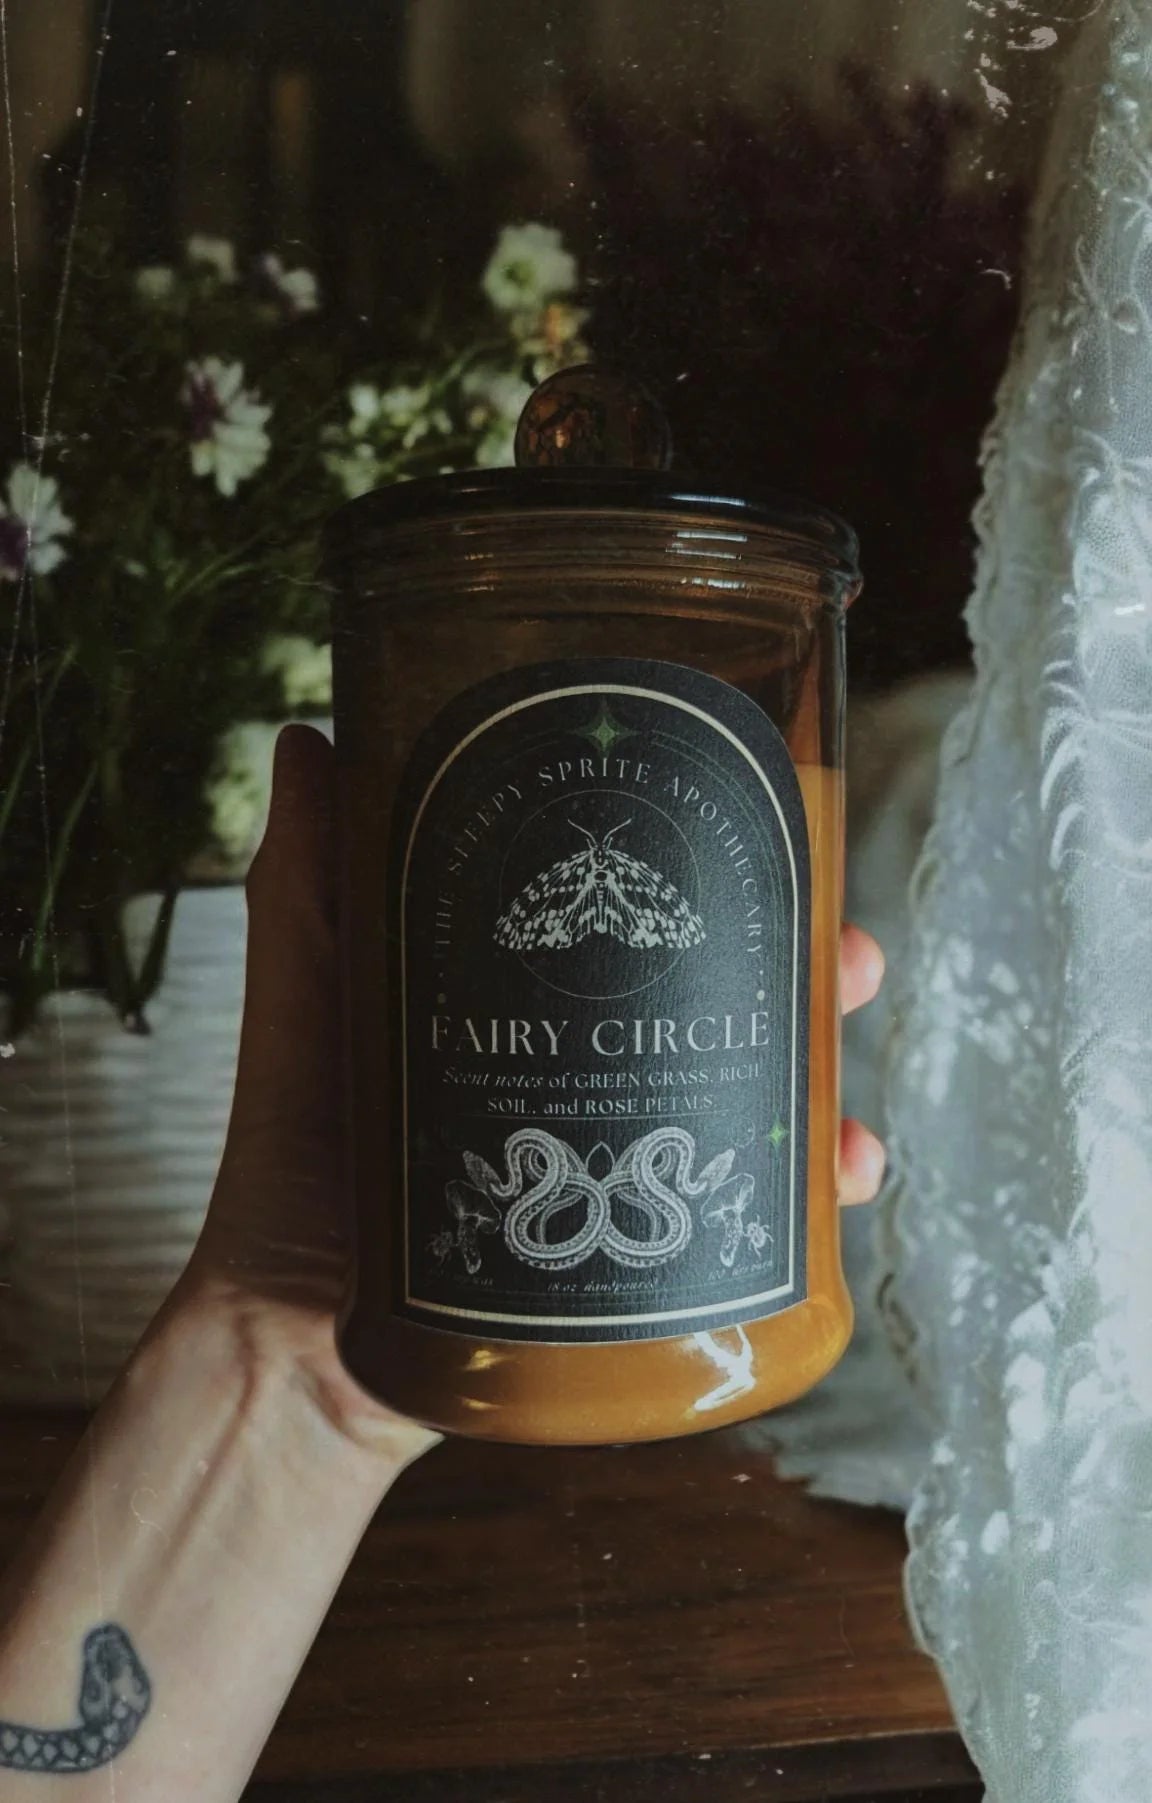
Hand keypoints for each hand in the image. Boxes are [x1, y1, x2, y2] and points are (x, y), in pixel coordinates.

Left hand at [181, 725, 885, 1451]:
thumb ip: (309, 881)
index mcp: (537, 997)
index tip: (789, 834)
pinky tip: (840, 1192)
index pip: (656, 918)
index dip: (732, 877)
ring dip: (830, 1094)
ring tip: (851, 1114)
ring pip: (762, 1106)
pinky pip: (745, 1219)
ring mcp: (621, 1165)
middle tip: (853, 965)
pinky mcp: (636, 1254)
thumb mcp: (309, 999)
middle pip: (734, 1001)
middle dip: (813, 976)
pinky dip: (809, 1203)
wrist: (296, 1347)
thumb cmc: (295, 1165)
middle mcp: (594, 1071)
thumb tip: (305, 735)